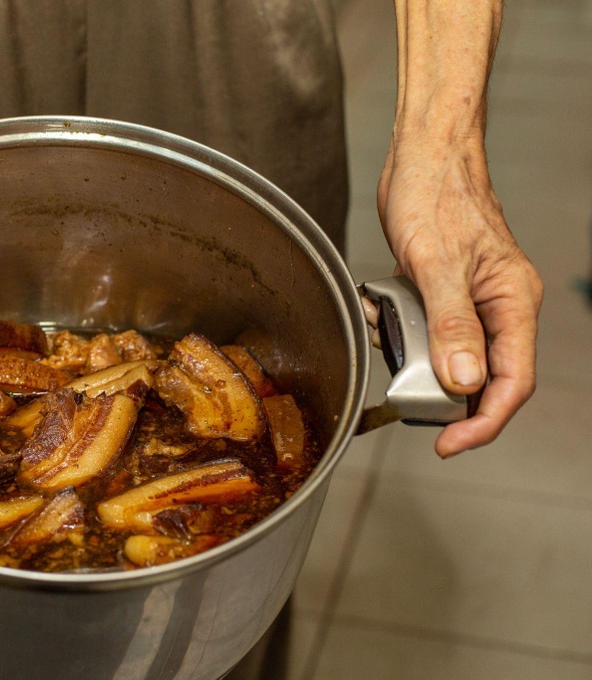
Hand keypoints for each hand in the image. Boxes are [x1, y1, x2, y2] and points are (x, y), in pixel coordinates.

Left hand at [378, 136, 542, 456]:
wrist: (420, 156)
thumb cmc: (437, 193)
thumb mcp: (437, 264)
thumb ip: (451, 326)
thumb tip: (463, 380)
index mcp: (512, 303)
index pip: (511, 381)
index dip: (482, 421)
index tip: (447, 441)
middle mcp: (498, 307)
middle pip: (481, 377)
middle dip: (440, 390)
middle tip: (406, 397)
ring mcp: (470, 301)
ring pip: (447, 354)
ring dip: (411, 353)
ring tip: (389, 328)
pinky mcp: (441, 292)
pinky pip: (424, 329)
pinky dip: (399, 327)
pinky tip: (384, 307)